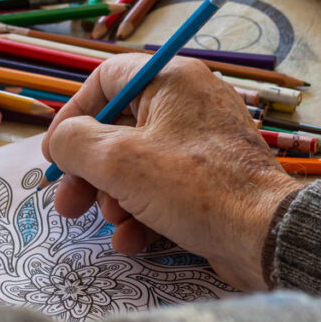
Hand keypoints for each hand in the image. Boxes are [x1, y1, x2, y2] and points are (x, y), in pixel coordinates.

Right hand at [42, 54, 300, 291]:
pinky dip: (143, 214)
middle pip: (120, 130)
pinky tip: (134, 242)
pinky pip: (164, 191)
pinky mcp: (211, 182)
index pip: (108, 79)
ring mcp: (203, 145)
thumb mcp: (119, 161)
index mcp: (173, 81)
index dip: (74, 114)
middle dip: (89, 172)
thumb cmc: (195, 188)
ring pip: (139, 166)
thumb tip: (63, 140)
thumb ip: (76, 143)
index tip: (56, 152)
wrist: (264, 235)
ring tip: (114, 224)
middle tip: (68, 204)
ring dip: (115, 199)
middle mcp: (190, 105)